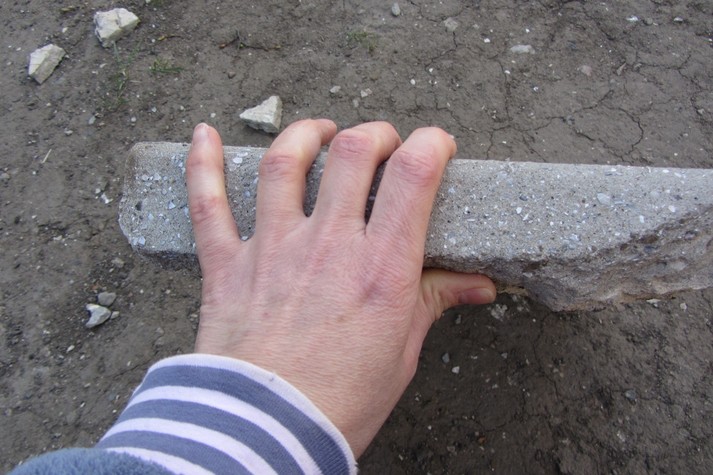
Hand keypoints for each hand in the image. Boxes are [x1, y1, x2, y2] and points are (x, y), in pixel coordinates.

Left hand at [186, 120, 494, 455]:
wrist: (268, 432)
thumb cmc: (340, 400)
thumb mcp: (402, 351)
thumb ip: (434, 301)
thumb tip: (479, 285)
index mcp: (380, 267)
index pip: (413, 175)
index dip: (430, 145)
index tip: (435, 146)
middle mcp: (327, 245)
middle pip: (351, 152)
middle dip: (373, 135)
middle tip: (380, 144)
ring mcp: (272, 249)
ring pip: (283, 162)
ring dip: (304, 134)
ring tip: (319, 132)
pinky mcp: (228, 264)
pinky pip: (208, 202)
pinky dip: (203, 164)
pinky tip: (204, 134)